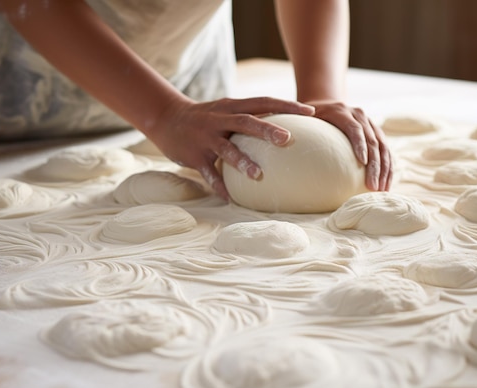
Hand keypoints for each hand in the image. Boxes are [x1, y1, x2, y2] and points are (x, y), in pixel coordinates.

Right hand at [147, 97, 314, 199]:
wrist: (165, 118)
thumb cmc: (205, 118)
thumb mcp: (226, 110)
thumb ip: (249, 117)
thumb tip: (285, 127)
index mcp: (231, 106)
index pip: (263, 101)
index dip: (287, 104)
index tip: (311, 111)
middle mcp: (220, 119)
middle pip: (246, 121)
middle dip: (267, 130)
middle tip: (288, 139)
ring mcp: (206, 137)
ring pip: (226, 149)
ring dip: (242, 162)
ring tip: (259, 175)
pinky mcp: (194, 155)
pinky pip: (208, 173)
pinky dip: (219, 186)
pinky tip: (231, 198)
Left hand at [306, 100, 391, 190]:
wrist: (325, 101)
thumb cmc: (308, 115)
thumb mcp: (302, 115)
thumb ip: (298, 125)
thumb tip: (283, 141)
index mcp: (341, 111)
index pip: (354, 128)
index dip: (360, 144)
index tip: (362, 162)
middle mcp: (359, 115)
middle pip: (372, 141)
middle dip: (375, 165)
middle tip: (373, 186)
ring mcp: (369, 123)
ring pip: (382, 147)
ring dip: (385, 169)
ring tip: (382, 190)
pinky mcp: (375, 132)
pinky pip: (385, 150)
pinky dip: (388, 167)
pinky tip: (386, 183)